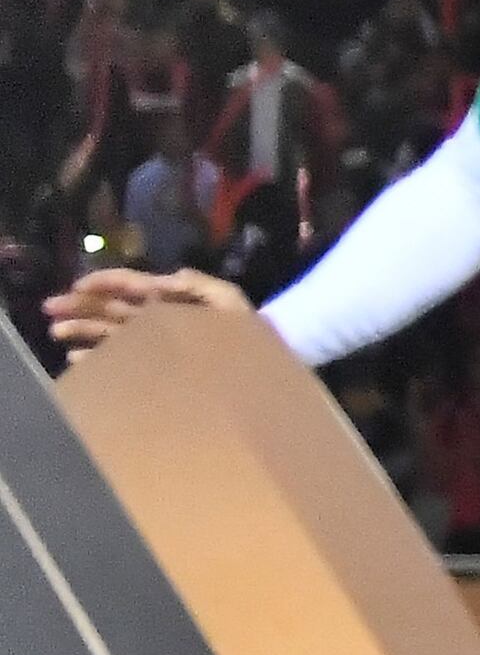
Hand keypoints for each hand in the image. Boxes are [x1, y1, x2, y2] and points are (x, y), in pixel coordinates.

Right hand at [42, 268, 247, 353]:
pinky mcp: (150, 368)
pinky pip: (117, 360)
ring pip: (108, 332)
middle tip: (50, 309)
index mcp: (172, 300)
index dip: (105, 281)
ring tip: (56, 333)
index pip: (132, 285)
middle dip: (81, 306)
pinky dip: (96, 358)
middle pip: (111, 308)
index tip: (78, 285)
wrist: (254, 378)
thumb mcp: (230, 305)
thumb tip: (168, 276)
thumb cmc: (247, 339)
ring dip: (81, 330)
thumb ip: (201, 286)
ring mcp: (151, 344)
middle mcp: (156, 320)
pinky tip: (76, 358)